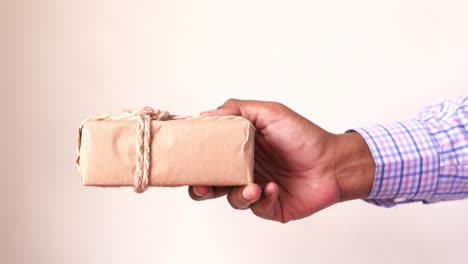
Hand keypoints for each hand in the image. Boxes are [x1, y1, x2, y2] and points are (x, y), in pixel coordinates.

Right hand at [188, 99, 374, 222]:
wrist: (334, 163)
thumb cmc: (304, 136)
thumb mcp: (271, 112)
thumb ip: (238, 109)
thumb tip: (205, 114)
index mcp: (239, 148)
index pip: (209, 154)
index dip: (194, 158)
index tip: (183, 157)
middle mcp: (244, 169)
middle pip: (211, 181)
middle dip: (200, 187)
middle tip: (200, 186)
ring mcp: (256, 188)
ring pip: (230, 198)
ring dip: (237, 194)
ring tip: (252, 187)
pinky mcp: (269, 206)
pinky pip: (256, 208)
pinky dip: (262, 199)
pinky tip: (273, 188)